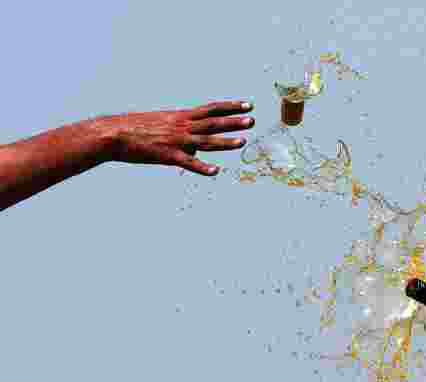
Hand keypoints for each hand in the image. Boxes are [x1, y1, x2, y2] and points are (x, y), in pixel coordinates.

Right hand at [104, 100, 254, 175]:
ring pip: (206, 141)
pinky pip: (188, 163)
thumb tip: (195, 152)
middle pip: (213, 123)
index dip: (230, 107)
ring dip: (225, 142)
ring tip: (243, 142)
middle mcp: (182, 126)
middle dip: (233, 122)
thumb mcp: (163, 125)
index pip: (211, 109)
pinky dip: (202, 168)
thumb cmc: (136, 129)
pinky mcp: (168, 155)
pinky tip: (216, 172)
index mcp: (181, 117)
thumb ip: (182, 135)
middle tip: (252, 120)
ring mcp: (176, 140)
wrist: (113, 134)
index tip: (247, 105)